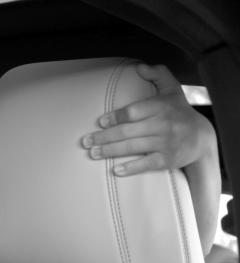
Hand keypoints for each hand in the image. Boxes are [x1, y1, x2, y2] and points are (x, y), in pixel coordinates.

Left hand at [80, 63, 214, 176]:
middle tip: (86, 141)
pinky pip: (146, 164)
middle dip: (104, 137)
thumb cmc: (180, 112)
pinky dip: (131, 168)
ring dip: (110, 151)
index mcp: (161, 107)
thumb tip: (139, 67)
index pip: (133, 112)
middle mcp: (163, 125)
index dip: (115, 117)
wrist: (202, 138)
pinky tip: (116, 170)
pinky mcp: (167, 159)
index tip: (101, 122)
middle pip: (128, 131)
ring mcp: (165, 143)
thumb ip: (158, 74)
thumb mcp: (173, 90)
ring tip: (93, 153)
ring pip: (132, 147)